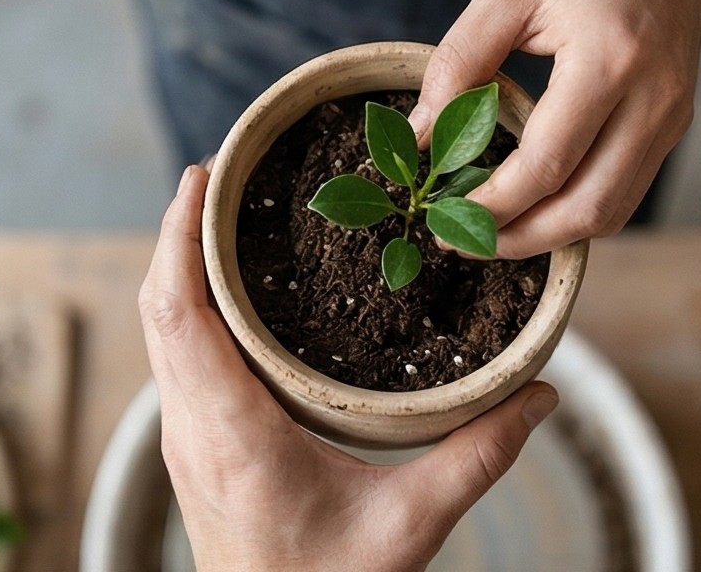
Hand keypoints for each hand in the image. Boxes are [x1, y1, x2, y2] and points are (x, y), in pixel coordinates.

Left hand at [138, 165, 559, 571]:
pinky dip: (187, 303)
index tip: (199, 180)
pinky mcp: (196, 443)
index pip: (182, 317)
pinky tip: (223, 285)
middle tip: (214, 174)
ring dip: (177, 266)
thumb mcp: (409, 527)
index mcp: (235, 436)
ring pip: (162, 330)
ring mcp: (187, 437)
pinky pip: (176, 354)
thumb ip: (476, 458)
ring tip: (214, 213)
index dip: (179, 240)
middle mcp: (194, 429)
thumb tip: (540, 394)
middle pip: (160, 309)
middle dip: (176, 233)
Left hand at [409, 0, 700, 258]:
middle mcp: (653, 101)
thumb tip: (419, 135)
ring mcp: (671, 118)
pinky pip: (625, 194)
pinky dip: (576, 213)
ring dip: (549, 236)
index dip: (492, 206)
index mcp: (610, 62)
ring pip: (610, 214)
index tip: (444, 218)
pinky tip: (535, 206)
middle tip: (464, 240)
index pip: (546, 165)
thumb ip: (456, 64)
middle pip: (586, 210)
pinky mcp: (673, 126)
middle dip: (518, 239)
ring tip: (494, 232)